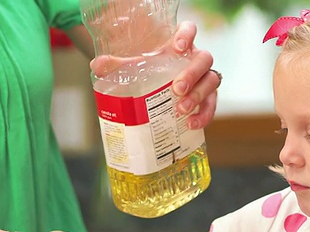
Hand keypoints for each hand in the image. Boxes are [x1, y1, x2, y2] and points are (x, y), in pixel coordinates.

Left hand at [89, 21, 219, 129]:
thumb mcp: (135, 67)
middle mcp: (195, 59)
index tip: (177, 48)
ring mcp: (204, 78)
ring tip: (181, 109)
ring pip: (211, 81)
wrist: (160, 91)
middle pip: (204, 59)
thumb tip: (97, 65)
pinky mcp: (208, 98)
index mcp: (180, 45)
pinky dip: (204, 115)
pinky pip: (212, 105)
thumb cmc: (150, 72)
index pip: (190, 30)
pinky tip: (191, 124)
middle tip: (176, 89)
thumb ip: (118, 65)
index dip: (187, 36)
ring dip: (198, 95)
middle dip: (192, 73)